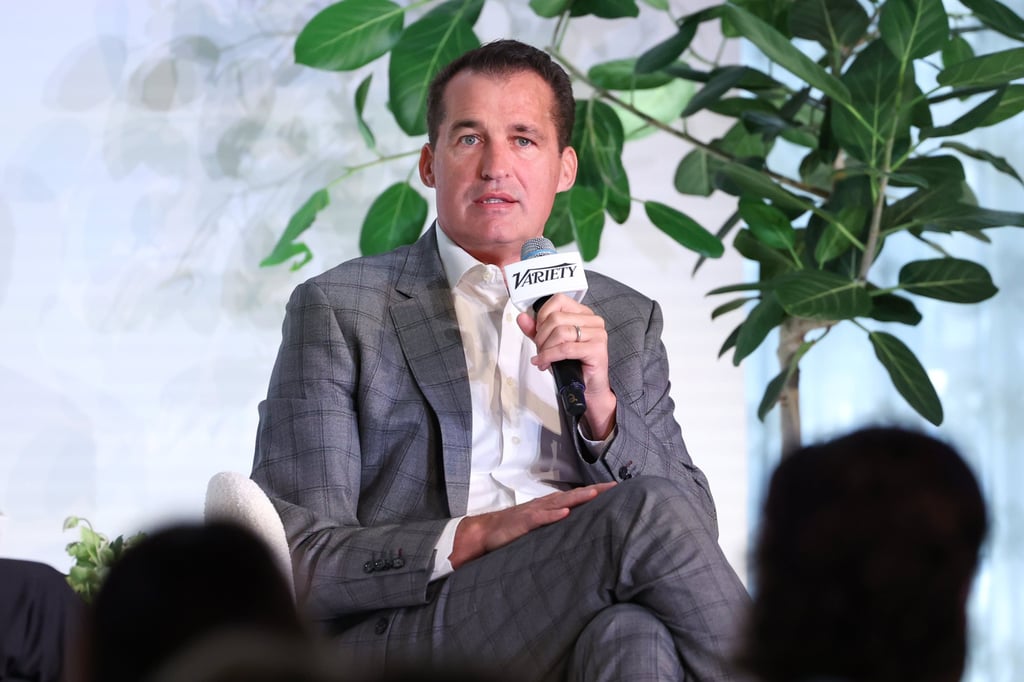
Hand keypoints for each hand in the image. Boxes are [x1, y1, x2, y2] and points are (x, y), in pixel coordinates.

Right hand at [449, 482, 615, 568]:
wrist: (485, 532)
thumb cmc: (513, 530)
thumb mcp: (538, 526)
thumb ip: (555, 525)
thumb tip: (575, 527)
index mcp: (549, 506)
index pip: (575, 497)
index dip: (594, 492)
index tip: (614, 489)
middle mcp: (544, 505)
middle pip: (573, 495)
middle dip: (594, 491)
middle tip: (614, 487)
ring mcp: (534, 512)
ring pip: (559, 503)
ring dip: (577, 498)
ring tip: (595, 494)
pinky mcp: (523, 523)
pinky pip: (540, 518)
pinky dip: (552, 515)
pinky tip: (565, 513)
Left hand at [517, 294, 616, 438]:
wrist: (588, 389)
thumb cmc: (573, 365)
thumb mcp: (550, 344)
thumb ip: (536, 330)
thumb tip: (522, 317)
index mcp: (583, 313)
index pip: (558, 300)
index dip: (542, 315)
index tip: (538, 331)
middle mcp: (593, 320)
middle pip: (556, 318)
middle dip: (541, 336)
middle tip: (539, 350)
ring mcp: (597, 334)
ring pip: (560, 332)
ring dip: (545, 348)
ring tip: (543, 359)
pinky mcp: (597, 349)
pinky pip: (565, 349)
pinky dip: (550, 356)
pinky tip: (544, 363)